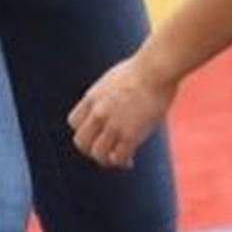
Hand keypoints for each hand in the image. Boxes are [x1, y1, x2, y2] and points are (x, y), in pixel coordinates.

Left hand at [69, 55, 177, 169]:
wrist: (156, 69)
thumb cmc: (145, 69)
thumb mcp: (116, 79)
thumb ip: (110, 95)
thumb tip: (119, 102)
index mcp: (92, 98)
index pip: (74, 122)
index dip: (85, 130)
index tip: (99, 133)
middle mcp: (98, 113)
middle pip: (81, 142)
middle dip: (91, 149)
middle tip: (106, 151)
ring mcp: (113, 124)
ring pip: (98, 154)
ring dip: (107, 160)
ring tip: (119, 159)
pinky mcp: (130, 134)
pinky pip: (119, 158)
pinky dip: (122, 162)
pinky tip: (130, 161)